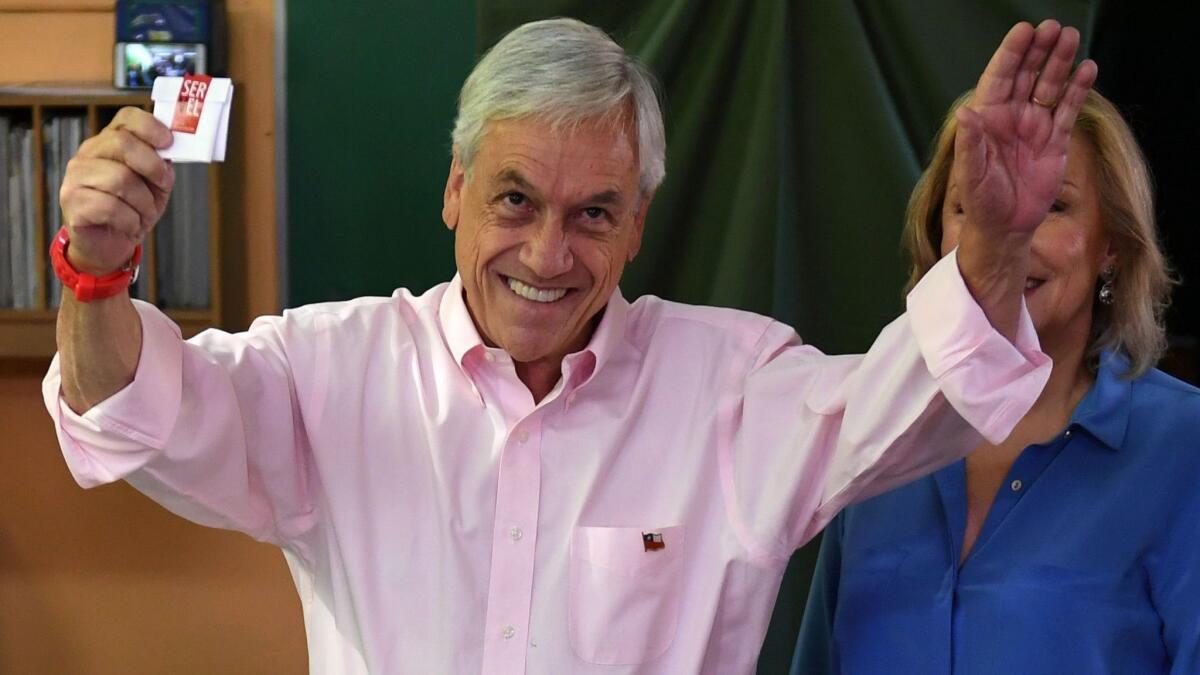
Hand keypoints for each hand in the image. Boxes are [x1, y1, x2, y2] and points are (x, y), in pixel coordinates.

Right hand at [60, 107, 174, 274]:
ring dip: (143, 202)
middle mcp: (89, 153)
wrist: (110, 242)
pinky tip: (129, 225)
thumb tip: (170, 154)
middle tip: (162, 186)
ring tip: (143, 214)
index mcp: (111, 141)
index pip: (127, 118)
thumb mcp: (156, 185)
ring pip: (119, 178)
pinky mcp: (72, 201)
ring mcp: (76, 176)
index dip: (151, 127)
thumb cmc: (134, 208)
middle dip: (152, 167)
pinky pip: (110, 207)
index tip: (169, 143)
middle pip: (122, 143)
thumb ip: (162, 165)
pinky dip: (130, 220)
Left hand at [955, 20, 1097, 237]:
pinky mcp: (1056, 139)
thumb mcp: (972, 174)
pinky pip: (1068, 108)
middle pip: (1026, 74)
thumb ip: (970, 143)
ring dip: (1060, 62)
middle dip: (1038, 51)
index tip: (1023, 30)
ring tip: (1071, 37)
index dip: (1010, 54)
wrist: (1006, 227)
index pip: (998, 77)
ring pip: (1049, 86)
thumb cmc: (982, 201)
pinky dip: (1078, 89)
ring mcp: (1035, 125)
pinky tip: (1087, 68)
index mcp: (987, 119)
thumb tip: (965, 113)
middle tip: (1052, 27)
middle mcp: (1011, 116)